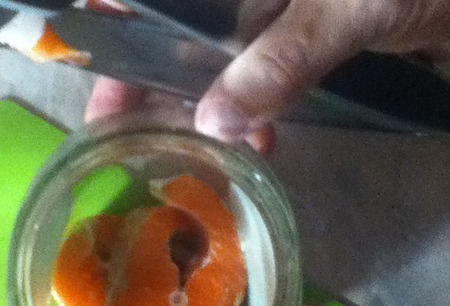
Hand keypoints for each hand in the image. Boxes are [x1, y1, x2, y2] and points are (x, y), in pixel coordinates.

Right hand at [86, 1, 449, 150]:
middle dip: (150, 78)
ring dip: (202, 102)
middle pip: (175, 26)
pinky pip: (256, 74)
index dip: (117, 29)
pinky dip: (252, 108)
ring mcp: (272, 12)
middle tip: (121, 132)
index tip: (101, 85)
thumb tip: (214, 122)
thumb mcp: (348, 8)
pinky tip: (258, 140)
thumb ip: (282, 57)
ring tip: (191, 147)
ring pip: (214, 54)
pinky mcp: (298, 37)